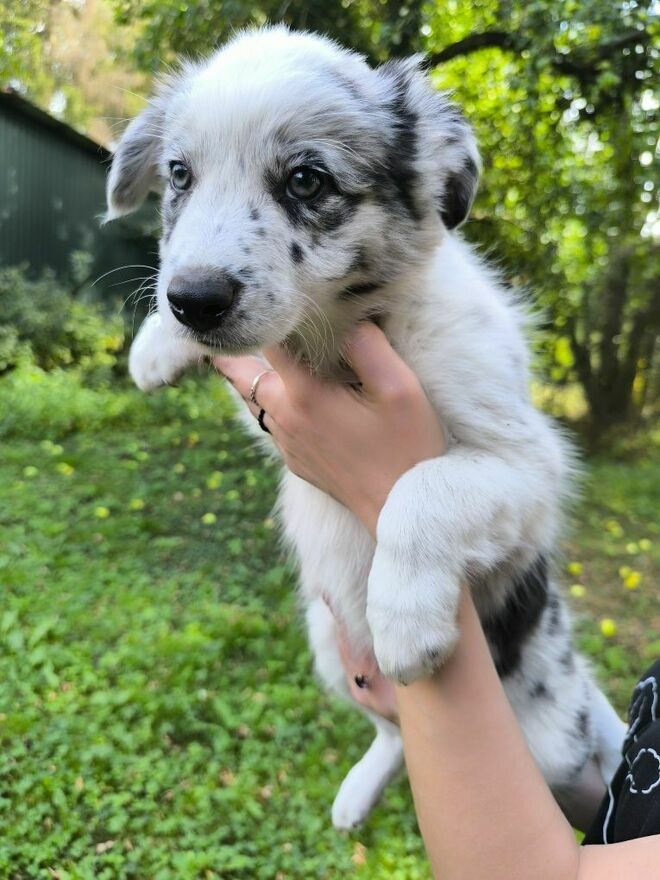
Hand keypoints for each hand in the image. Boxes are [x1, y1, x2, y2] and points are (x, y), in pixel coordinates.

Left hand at [213, 323, 446, 535]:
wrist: (405, 511)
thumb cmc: (408, 448)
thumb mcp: (400, 390)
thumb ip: (369, 347)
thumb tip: (347, 320)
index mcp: (305, 395)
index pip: (269, 343)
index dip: (268, 318)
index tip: (261, 301)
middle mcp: (286, 419)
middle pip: (245, 375)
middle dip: (234, 352)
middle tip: (209, 332)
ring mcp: (289, 444)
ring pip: (253, 403)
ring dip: (244, 378)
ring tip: (229, 359)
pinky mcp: (298, 462)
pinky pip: (270, 425)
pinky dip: (263, 403)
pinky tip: (274, 397)